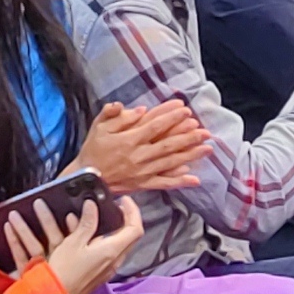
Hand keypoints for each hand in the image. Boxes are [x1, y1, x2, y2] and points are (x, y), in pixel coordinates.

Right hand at [8, 190, 143, 293]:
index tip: (122, 199)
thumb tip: (93, 205)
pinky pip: (108, 251)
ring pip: (119, 244)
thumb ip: (86, 224)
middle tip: (113, 205)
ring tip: (98, 215)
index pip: (135, 229)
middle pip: (130, 236)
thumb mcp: (73, 243)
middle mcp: (115, 260)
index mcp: (112, 251)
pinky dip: (103, 238)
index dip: (133, 211)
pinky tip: (86, 232)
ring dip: (113, 228)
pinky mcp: (100, 272)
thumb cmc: (64, 270)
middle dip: (125, 218)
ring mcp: (108, 268)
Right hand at [75, 99, 211, 194]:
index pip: (154, 126)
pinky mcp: (143, 184)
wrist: (86, 178)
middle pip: (168, 145)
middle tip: (205, 131)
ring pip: (170, 163)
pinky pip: (164, 183)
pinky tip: (194, 179)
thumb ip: (115, 115)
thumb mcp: (98, 127)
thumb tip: (138, 109)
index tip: (186, 110)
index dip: (171, 118)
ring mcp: (143, 172)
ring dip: (190, 156)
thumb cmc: (93, 150)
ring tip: (207, 149)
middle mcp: (139, 156)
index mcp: (129, 140)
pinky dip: (179, 181)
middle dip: (188, 137)